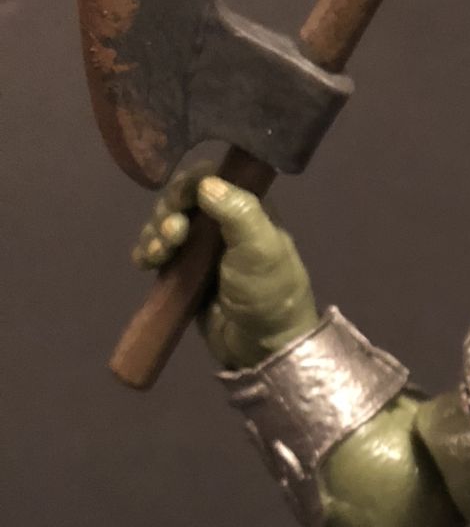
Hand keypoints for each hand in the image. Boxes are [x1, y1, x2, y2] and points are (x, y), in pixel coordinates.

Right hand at [132, 167, 316, 368]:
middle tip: (173, 235)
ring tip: (158, 254)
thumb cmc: (268, 294)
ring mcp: (204, 251)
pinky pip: (159, 253)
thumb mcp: (261, 249)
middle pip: (182, 201)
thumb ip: (239, 211)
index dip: (189, 185)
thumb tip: (206, 182)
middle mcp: (225, 226)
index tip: (182, 202)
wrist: (261, 347)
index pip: (211, 179)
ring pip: (166, 226)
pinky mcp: (186, 275)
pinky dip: (147, 252)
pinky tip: (144, 262)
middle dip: (169, 213)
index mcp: (249, 211)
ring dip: (155, 234)